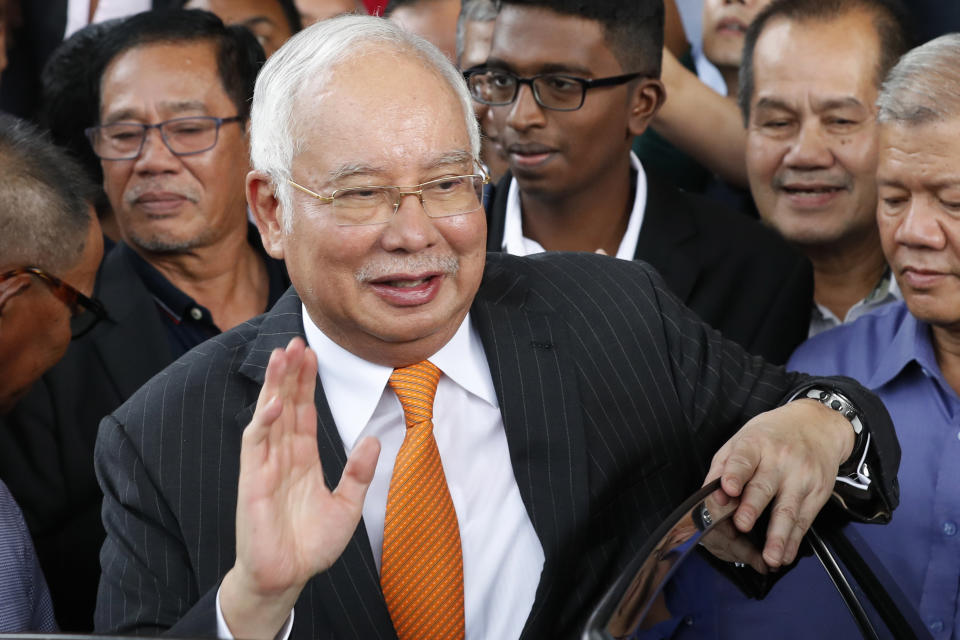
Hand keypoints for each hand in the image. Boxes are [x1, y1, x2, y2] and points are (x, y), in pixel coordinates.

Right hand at [221, 337, 379, 638]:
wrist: (286, 577)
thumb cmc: (310, 545)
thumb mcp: (347, 506)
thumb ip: (359, 473)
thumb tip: (373, 438)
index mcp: (303, 458)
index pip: (304, 411)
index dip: (307, 382)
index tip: (312, 353)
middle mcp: (282, 456)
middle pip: (286, 404)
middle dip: (290, 372)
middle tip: (296, 340)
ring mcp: (265, 466)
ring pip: (268, 415)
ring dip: (274, 384)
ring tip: (281, 355)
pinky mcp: (252, 481)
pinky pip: (255, 444)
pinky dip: (263, 421)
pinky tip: (274, 401)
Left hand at [702, 399, 853, 568]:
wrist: (817, 426)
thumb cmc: (772, 435)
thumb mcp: (742, 439)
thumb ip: (723, 466)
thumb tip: (709, 495)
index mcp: (755, 444)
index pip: (743, 459)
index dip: (735, 474)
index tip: (728, 489)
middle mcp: (779, 460)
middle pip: (764, 487)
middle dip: (752, 508)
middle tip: (742, 525)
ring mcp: (801, 477)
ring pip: (788, 510)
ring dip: (778, 536)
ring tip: (770, 556)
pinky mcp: (817, 493)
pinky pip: (803, 520)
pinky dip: (794, 541)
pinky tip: (785, 555)